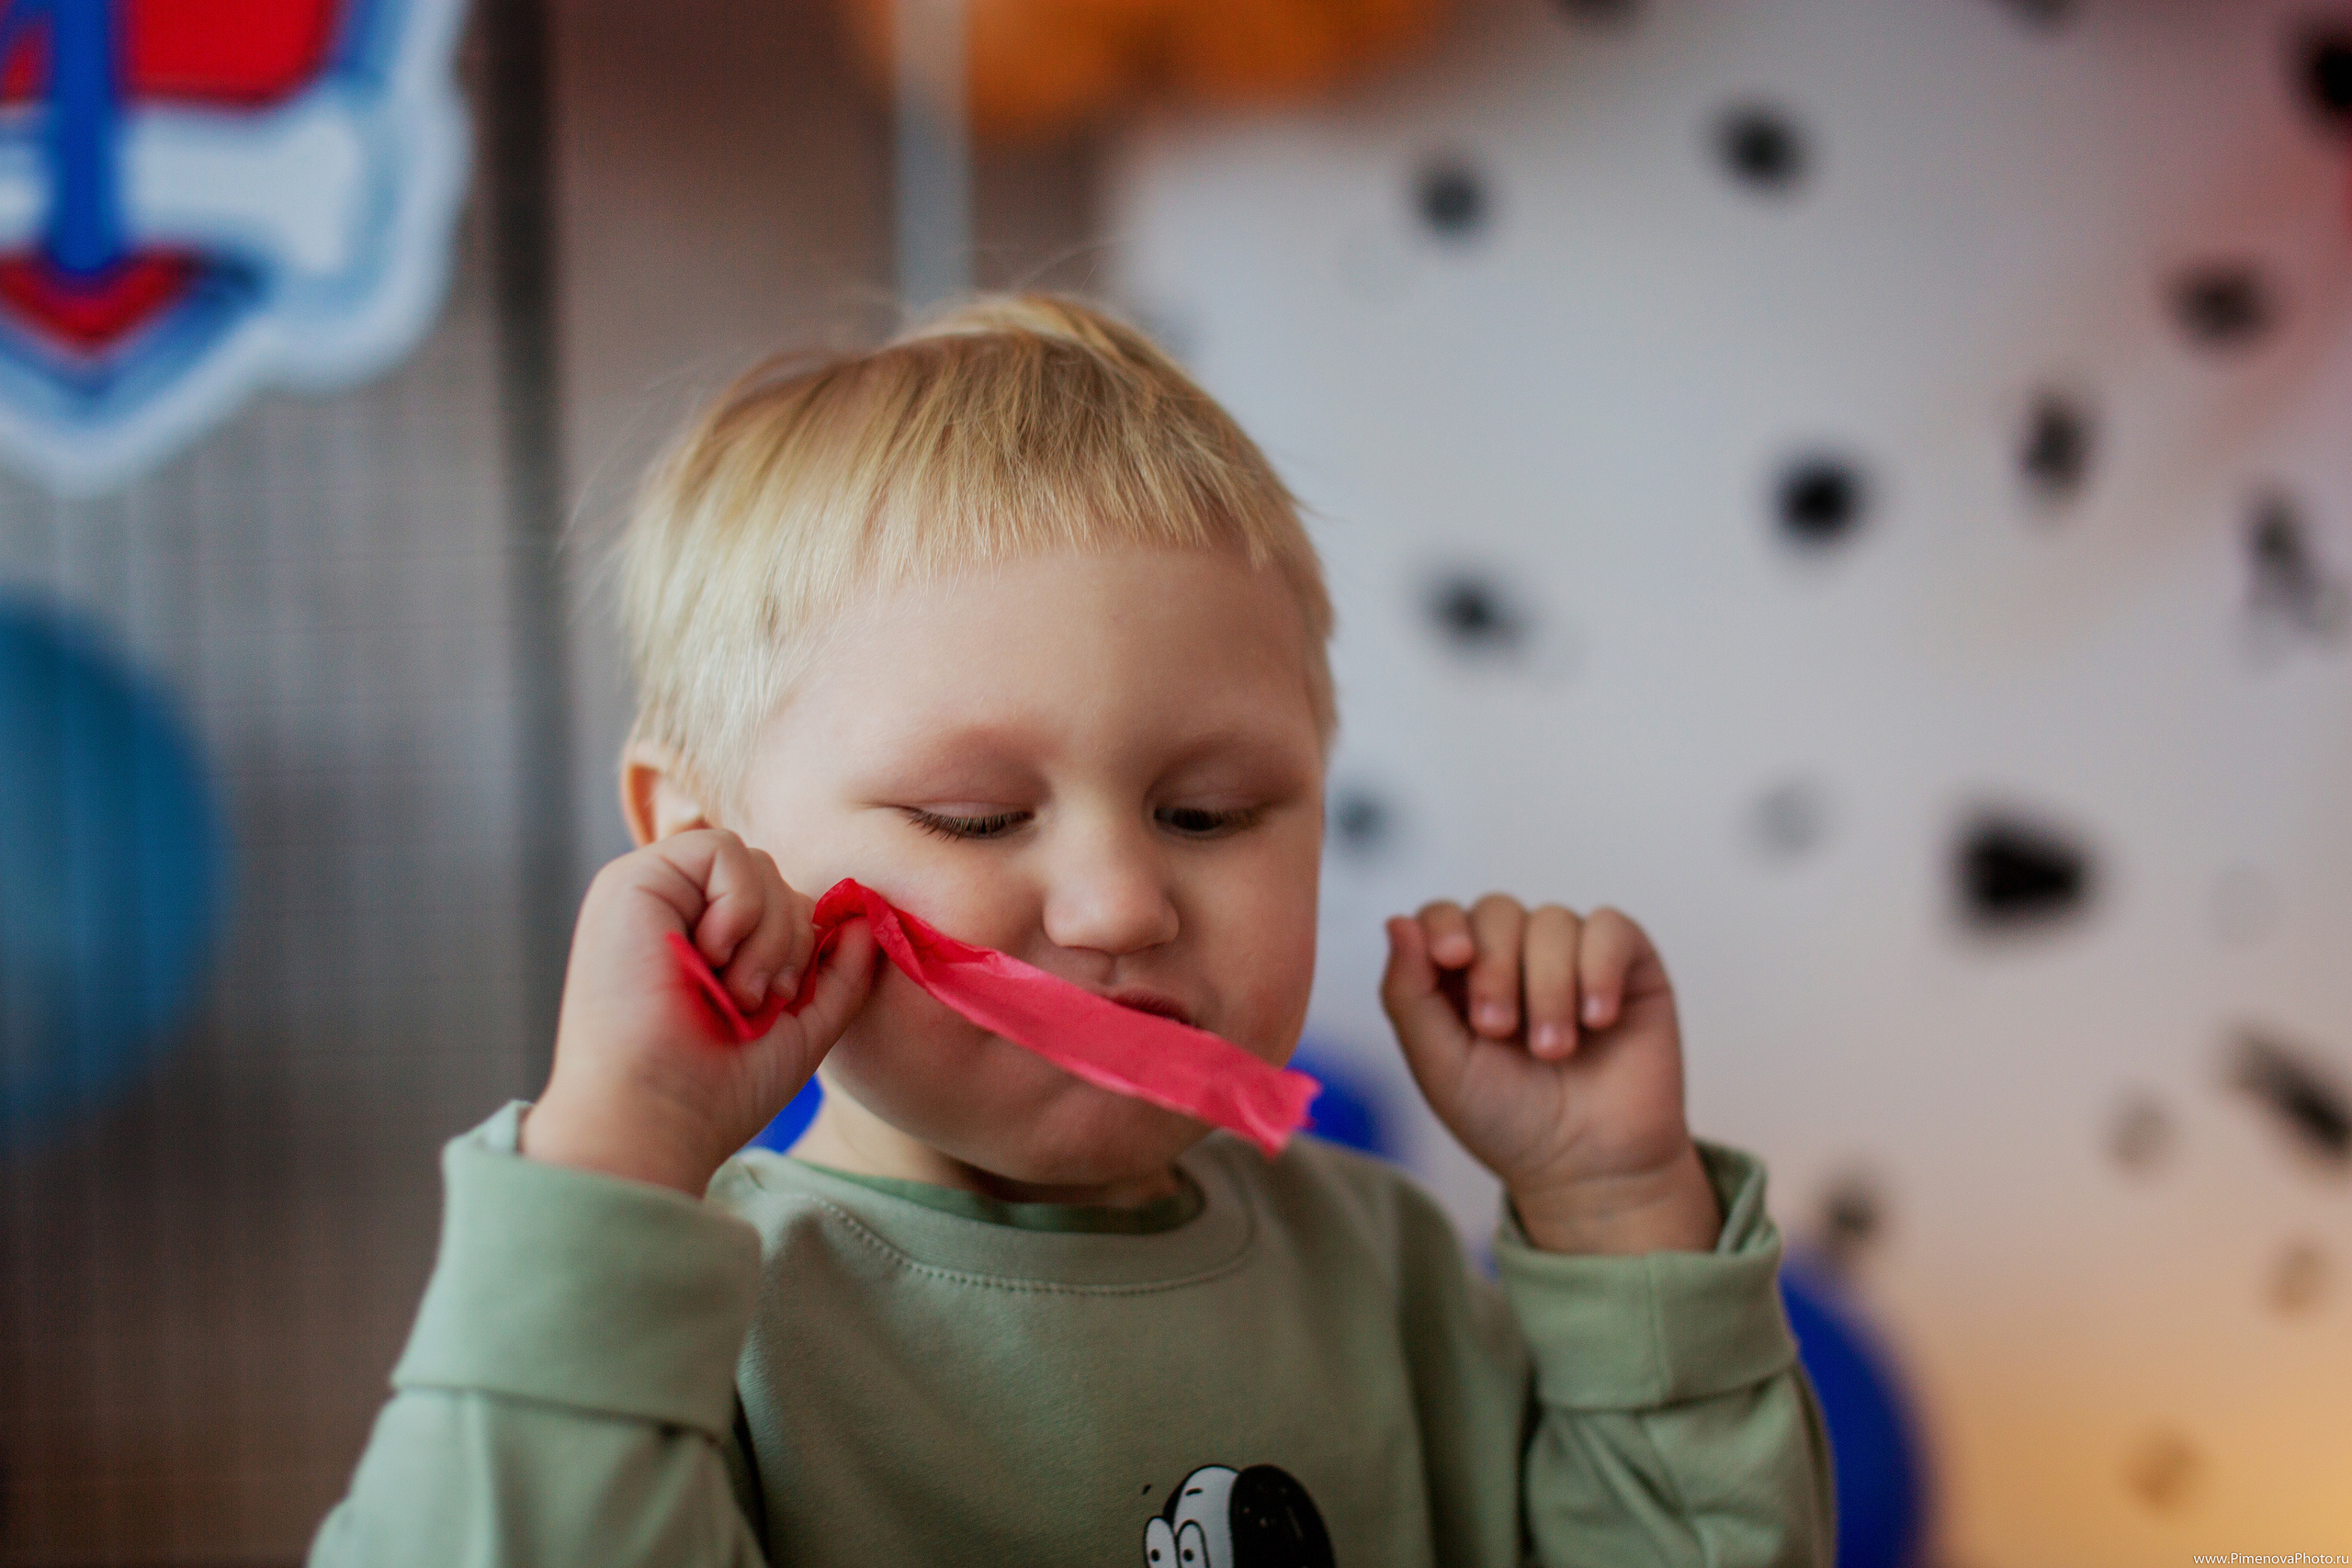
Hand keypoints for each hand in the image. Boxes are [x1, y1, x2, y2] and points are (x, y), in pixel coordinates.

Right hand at [521, 829, 878, 1195]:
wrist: (657, 1117)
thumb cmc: (720, 1088)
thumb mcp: (800, 1028)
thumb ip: (838, 974)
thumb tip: (863, 922)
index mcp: (708, 943)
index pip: (783, 903)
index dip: (801, 944)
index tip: (779, 1001)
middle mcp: (677, 913)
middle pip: (775, 878)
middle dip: (788, 941)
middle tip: (756, 1000)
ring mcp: (651, 893)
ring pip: (755, 862)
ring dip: (766, 933)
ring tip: (734, 991)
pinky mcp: (632, 881)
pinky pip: (721, 849)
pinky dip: (739, 905)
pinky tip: (712, 956)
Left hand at [1380, 895, 1717, 1254]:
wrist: (1589, 1168)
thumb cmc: (1510, 1121)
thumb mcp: (1438, 1064)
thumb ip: (1408, 994)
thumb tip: (1397, 922)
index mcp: (1460, 978)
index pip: (1443, 916)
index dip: (1444, 925)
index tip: (1454, 958)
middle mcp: (1517, 958)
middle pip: (1496, 911)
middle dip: (1495, 967)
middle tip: (1499, 1029)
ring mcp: (1574, 959)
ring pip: (1552, 920)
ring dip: (1548, 986)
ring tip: (1554, 1049)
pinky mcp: (1630, 967)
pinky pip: (1611, 928)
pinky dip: (1600, 968)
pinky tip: (1598, 1019)